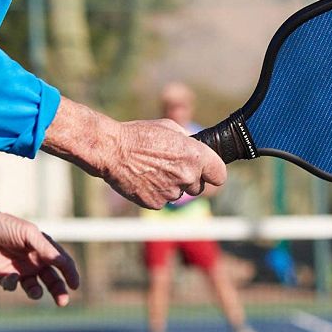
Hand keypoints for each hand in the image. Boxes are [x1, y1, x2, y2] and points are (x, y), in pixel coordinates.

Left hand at [0, 211, 79, 306]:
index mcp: (45, 250)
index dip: (70, 274)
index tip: (75, 285)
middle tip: (63, 302)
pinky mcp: (6, 276)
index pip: (62, 264)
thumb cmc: (9, 227)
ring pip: (35, 288)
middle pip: (52, 281)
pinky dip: (12, 284)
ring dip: (37, 293)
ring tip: (36, 293)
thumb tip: (62, 262)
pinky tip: (8, 276)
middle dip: (59, 292)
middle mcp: (36, 262)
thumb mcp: (30, 234)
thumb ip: (46, 248)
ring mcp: (22, 271)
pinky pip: (12, 286)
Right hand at [106, 118, 226, 208]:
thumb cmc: (139, 134)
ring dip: (171, 185)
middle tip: (171, 167)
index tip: (207, 171)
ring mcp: (172, 192)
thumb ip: (188, 141)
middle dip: (189, 179)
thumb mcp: (169, 127)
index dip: (213, 173)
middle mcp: (187, 176)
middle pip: (198, 187)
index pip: (220, 175)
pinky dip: (155, 193)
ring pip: (179, 194)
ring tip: (152, 169)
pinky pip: (162, 201)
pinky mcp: (156, 204)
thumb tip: (196, 148)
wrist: (111, 150)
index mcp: (195, 156)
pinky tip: (143, 179)